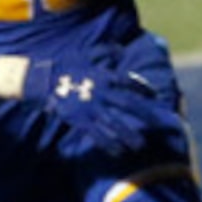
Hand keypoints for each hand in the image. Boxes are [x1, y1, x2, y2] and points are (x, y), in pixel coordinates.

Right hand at [0, 44, 162, 154]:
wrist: (42, 80)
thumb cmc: (65, 65)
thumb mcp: (86, 53)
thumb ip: (105, 51)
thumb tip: (121, 49)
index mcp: (104, 75)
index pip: (129, 82)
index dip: (143, 88)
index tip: (154, 95)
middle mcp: (101, 92)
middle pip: (128, 104)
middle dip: (144, 115)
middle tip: (159, 124)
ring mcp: (91, 107)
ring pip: (114, 123)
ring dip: (128, 135)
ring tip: (140, 145)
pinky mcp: (80, 120)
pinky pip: (97, 134)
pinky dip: (109, 144)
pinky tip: (118, 152)